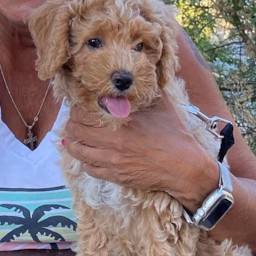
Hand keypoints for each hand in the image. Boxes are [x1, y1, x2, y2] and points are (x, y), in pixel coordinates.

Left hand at [63, 92, 217, 208]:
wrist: (184, 167)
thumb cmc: (173, 133)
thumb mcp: (160, 103)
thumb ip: (143, 90)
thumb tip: (133, 78)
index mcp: (120, 121)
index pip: (83, 114)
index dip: (76, 109)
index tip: (77, 105)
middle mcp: (112, 142)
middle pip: (77, 131)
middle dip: (71, 124)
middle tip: (72, 120)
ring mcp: (112, 161)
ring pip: (79, 152)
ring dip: (72, 143)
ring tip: (71, 137)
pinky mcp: (116, 176)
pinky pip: (90, 169)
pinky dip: (84, 160)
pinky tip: (86, 155)